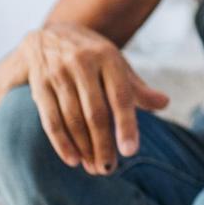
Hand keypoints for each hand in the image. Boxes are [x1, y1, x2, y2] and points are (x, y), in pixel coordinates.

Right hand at [0, 23, 168, 174]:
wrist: (51, 35)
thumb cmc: (93, 57)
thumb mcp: (117, 65)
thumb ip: (137, 88)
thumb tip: (164, 104)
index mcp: (108, 58)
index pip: (120, 96)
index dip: (126, 125)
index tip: (130, 152)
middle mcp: (82, 63)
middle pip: (95, 112)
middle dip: (103, 144)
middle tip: (109, 169)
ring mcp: (58, 73)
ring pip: (72, 118)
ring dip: (84, 147)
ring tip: (94, 168)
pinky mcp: (39, 85)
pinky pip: (50, 119)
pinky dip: (61, 142)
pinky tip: (73, 159)